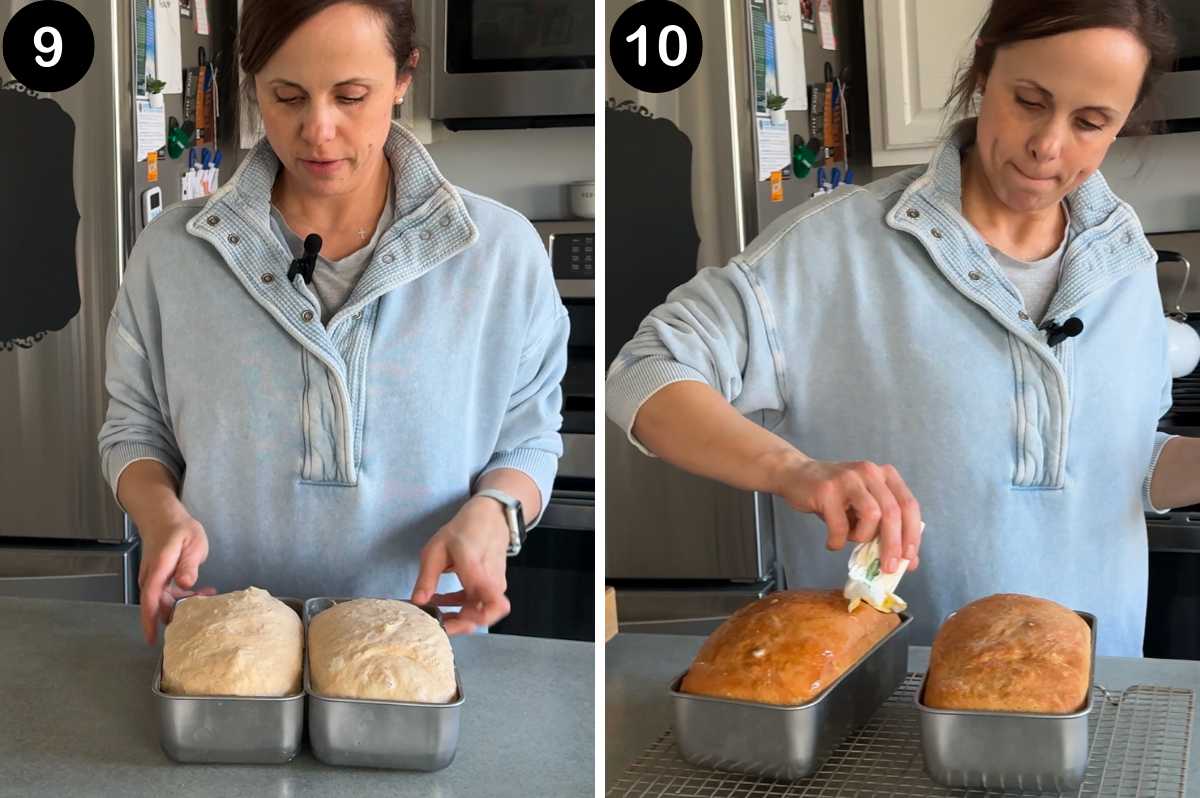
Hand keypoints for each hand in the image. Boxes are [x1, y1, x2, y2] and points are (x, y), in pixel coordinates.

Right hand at [137, 512, 214, 644]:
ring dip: (184, 604)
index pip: (150, 599)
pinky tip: (203, 592)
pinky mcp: (159, 578)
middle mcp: (151, 577)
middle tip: (200, 616)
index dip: (150, 621)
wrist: (163, 518)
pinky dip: (185, 597)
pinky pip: (169, 593)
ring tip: (207, 598)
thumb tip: (185, 584)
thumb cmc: (179, 529)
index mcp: (158, 569)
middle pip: (158, 605)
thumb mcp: (191, 544)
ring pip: (166, 600)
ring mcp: (154, 578)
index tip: (152, 639)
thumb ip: (188, 565)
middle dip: (177, 615)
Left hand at [411, 496, 511, 634]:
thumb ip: (427, 578)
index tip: (446, 625)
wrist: (491, 516)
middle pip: (481, 618)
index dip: (469, 623)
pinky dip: (461, 607)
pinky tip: (443, 601)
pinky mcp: (493, 586)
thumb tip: (417, 603)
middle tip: (434, 623)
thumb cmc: (465, 529)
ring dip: (458, 617)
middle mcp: (491, 583)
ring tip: (434, 611)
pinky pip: (479, 604)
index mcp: (477, 572)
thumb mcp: (436, 550)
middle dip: (457, 626)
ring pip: (480, 613)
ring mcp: (495, 586)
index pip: (489, 608)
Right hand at [770, 455, 922, 573]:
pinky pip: (840, 525)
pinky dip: (838, 540)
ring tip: (850, 538)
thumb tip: (907, 561)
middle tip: (888, 567)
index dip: (912, 534)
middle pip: (893, 512)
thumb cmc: (835, 496)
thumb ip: (884, 527)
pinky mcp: (827, 490)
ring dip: (862, 536)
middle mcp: (870, 472)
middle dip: (893, 545)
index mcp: (885, 475)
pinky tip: (832, 542)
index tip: (909, 558)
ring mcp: (849, 479)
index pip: (909, 505)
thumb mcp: (864, 505)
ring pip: (872, 515)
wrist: (796, 476)